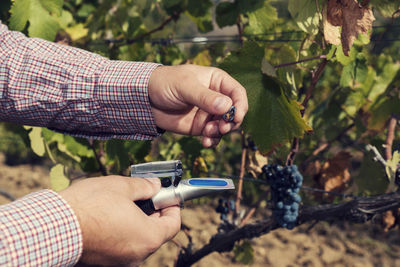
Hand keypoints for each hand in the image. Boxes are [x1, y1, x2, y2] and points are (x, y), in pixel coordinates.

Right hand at [59, 176, 179, 265]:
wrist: (53, 226)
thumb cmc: (89, 206)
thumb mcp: (122, 187)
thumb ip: (144, 186)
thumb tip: (155, 185)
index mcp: (148, 237)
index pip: (173, 224)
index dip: (172, 207)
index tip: (166, 196)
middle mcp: (138, 255)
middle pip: (156, 233)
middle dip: (154, 213)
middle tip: (145, 196)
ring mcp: (120, 261)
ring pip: (138, 240)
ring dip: (136, 222)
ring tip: (123, 204)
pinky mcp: (105, 262)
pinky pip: (121, 246)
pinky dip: (122, 233)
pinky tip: (110, 217)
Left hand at [148, 64, 247, 147]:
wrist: (145, 99)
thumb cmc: (165, 83)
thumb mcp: (184, 86)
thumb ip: (205, 97)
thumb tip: (226, 106)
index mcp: (216, 81)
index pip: (237, 93)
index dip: (240, 105)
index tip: (236, 116)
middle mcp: (216, 98)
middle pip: (234, 112)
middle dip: (230, 122)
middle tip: (221, 128)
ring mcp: (209, 113)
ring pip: (225, 126)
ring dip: (220, 132)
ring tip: (208, 133)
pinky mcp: (200, 127)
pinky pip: (213, 136)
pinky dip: (213, 141)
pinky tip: (206, 142)